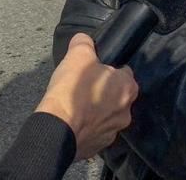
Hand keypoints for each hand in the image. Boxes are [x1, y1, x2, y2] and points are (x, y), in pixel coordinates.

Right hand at [36, 33, 138, 159]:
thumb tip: (84, 39)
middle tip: (84, 88)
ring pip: (107, 116)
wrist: (57, 130)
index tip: (95, 71)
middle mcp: (126, 111)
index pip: (124, 73)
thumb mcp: (77, 56)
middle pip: (117, 96)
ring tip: (76, 106)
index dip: (109, 69)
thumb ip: (83, 43)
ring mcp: (114, 132)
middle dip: (103, 92)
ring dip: (96, 112)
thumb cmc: (72, 91)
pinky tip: (74, 122)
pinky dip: (87, 128)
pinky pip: (95, 133)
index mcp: (128, 88)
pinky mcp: (99, 147)